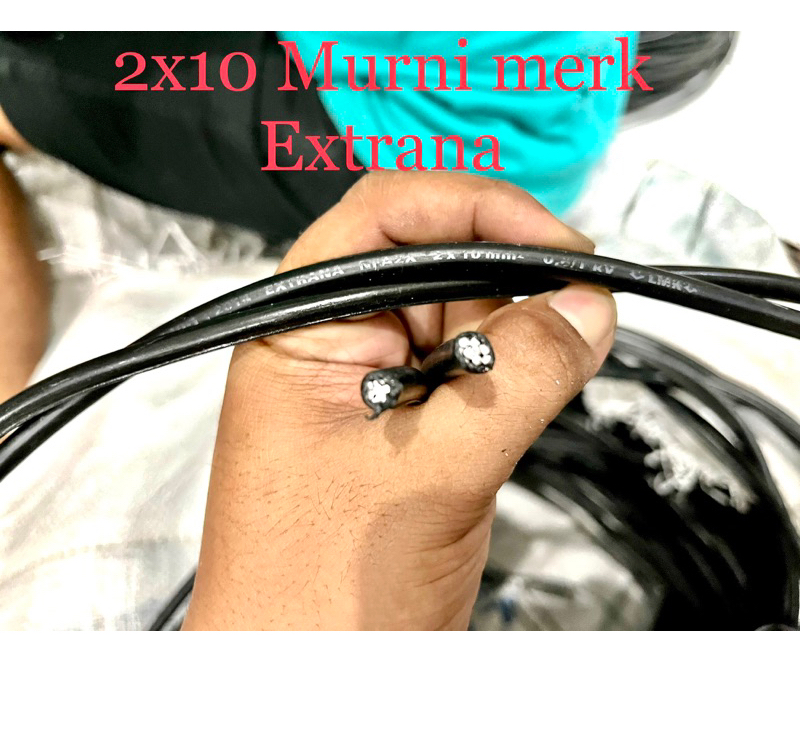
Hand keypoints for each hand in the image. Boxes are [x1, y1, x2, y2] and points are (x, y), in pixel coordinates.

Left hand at [183, 171, 616, 629]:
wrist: (306, 681)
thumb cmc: (312, 594)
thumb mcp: (425, 475)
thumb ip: (516, 381)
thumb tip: (583, 309)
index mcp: (300, 329)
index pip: (384, 218)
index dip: (472, 209)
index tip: (550, 241)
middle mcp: (336, 341)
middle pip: (435, 258)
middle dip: (512, 273)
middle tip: (579, 298)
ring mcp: (379, 380)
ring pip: (468, 311)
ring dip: (520, 327)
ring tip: (557, 359)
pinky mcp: (417, 419)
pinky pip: (481, 364)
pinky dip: (521, 368)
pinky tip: (539, 386)